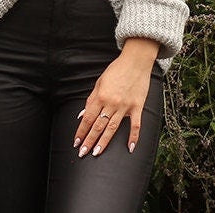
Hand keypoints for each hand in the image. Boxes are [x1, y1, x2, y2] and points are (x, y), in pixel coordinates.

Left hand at [72, 37, 159, 157]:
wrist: (135, 62)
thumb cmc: (116, 70)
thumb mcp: (99, 82)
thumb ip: (91, 99)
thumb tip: (83, 115)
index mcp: (100, 96)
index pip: (88, 118)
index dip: (81, 131)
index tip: (76, 142)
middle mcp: (111, 103)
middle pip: (98, 126)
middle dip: (89, 140)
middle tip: (83, 152)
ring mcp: (125, 107)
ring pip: (112, 128)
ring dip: (104, 142)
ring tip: (97, 153)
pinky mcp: (137, 107)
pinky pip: (135, 126)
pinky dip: (133, 137)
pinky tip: (129, 148)